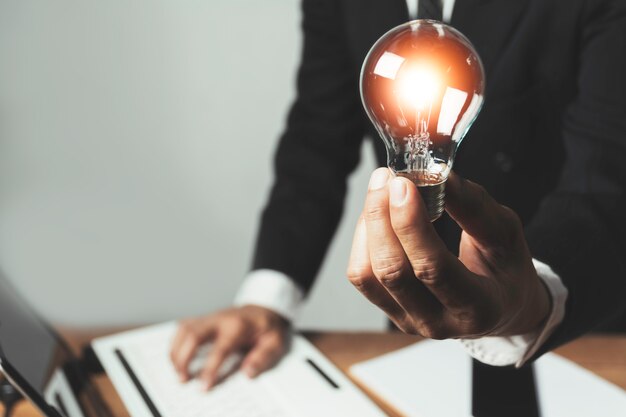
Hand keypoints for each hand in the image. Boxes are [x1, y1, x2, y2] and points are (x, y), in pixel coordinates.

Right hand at [169, 305, 289, 389]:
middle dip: (183, 358)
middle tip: (183, 378)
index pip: (219, 349)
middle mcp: (220, 320)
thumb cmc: (268, 327)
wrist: (264, 308)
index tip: (203, 386)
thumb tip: (248, 373)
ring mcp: (210, 317)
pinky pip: (184, 327)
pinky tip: (177, 356)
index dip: (209, 369)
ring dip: (176, 351)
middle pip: (193, 335)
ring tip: (178, 371)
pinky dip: (176, 342)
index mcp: (239, 326)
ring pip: (184, 330)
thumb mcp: (276, 342)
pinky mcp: (204, 319)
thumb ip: (263, 358)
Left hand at [347, 168, 550, 338]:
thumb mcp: (505, 233)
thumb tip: (438, 175)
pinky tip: (377, 214)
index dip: (411, 225)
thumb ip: (473, 206)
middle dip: (382, 218)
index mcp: (479, 307)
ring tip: (382, 190)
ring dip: (369, 225)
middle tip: (385, 178)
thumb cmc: (505, 267)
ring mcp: (410, 321)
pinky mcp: (390, 312)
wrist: (502, 306)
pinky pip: (361, 275)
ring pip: (368, 274)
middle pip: (392, 272)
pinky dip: (363, 238)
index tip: (402, 184)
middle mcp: (440, 323)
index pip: (433, 268)